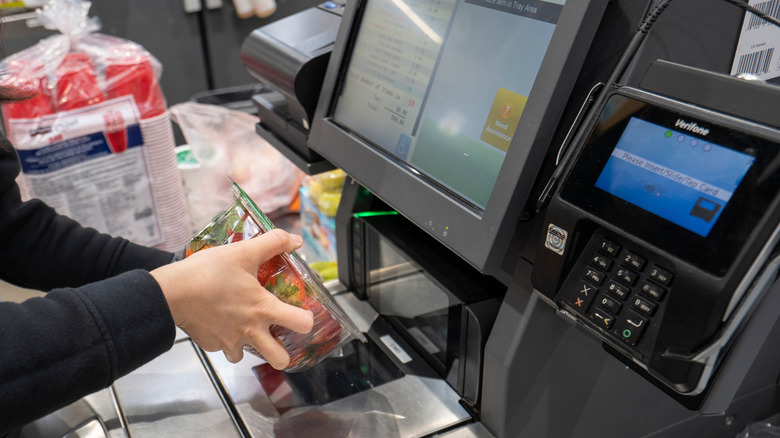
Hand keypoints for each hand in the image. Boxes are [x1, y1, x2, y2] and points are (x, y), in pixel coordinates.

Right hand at [151, 229, 313, 368]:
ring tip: (241, 327)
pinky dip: (223, 338)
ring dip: (247, 345)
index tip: (303, 315)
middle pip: (280, 360)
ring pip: (246, 356)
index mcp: (263, 309)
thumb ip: (272, 243)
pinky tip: (218, 321)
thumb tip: (294, 239)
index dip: (307, 321)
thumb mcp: (243, 251)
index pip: (302, 324)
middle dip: (282, 353)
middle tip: (276, 337)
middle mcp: (250, 331)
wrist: (170, 293)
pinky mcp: (211, 345)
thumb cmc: (207, 273)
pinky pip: (223, 348)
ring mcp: (230, 342)